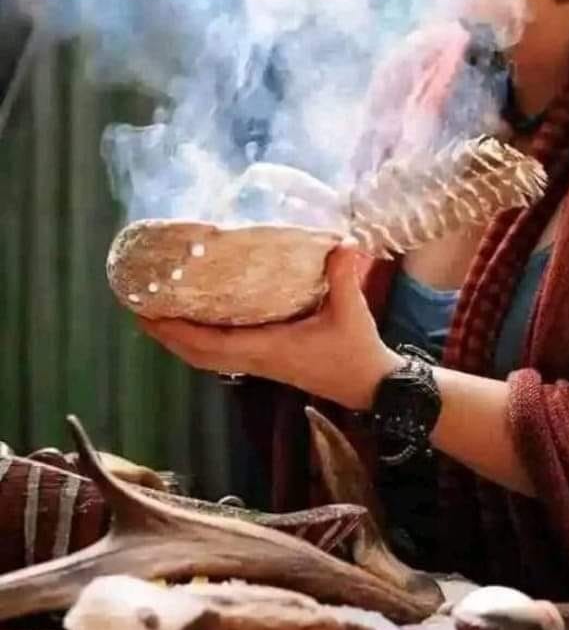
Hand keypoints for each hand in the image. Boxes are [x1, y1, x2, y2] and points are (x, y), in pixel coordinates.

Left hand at [139, 243, 402, 411]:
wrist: (370, 387)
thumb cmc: (357, 352)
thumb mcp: (352, 311)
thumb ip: (344, 275)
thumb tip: (343, 242)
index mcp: (267, 349)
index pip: (210, 344)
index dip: (177, 331)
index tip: (148, 313)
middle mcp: (256, 359)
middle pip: (197, 355)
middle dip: (165, 334)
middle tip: (138, 309)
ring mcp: (259, 364)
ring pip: (206, 358)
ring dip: (178, 340)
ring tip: (156, 315)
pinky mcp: (267, 362)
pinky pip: (221, 354)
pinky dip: (199, 341)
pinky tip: (195, 322)